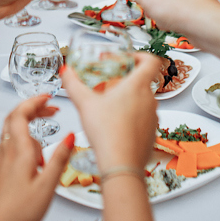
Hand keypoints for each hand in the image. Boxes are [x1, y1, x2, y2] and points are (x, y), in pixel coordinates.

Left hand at [0, 96, 74, 220]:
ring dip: (28, 128)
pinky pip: (10, 148)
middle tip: (49, 109)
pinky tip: (33, 161)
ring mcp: (0, 161)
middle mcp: (6, 152)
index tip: (47, 96)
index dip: (34, 101)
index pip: (21, 114)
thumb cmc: (17, 213)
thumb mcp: (47, 186)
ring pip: (12, 134)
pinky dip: (23, 143)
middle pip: (15, 119)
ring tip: (45, 146)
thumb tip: (70, 137)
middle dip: (32, 109)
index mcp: (19, 151)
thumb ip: (59, 159)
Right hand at [60, 55, 161, 170]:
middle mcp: (150, 99)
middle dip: (125, 80)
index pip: (151, 60)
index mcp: (138, 86)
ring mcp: (153, 117)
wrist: (121, 164)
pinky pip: (143, 119)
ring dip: (128, 100)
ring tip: (109, 106)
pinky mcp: (152, 133)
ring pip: (143, 101)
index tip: (126, 59)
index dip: (140, 55)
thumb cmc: (108, 133)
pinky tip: (115, 125)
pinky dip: (131, 117)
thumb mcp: (84, 103)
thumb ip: (73, 84)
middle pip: (143, 81)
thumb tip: (66, 71)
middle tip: (109, 85)